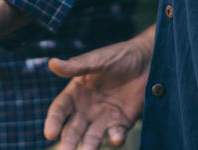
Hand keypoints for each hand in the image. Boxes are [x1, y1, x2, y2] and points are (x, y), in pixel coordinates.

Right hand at [44, 28, 153, 149]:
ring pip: (92, 137)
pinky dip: (114, 138)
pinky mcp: (122, 122)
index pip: (60, 110)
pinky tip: (114, 138)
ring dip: (89, 146)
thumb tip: (52, 63)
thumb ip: (76, 66)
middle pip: (73, 129)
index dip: (53, 121)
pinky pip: (116, 134)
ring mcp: (104, 117)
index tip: (49, 134)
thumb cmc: (118, 56)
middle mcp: (87, 109)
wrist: (147, 61)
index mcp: (76, 93)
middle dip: (68, 141)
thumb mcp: (96, 60)